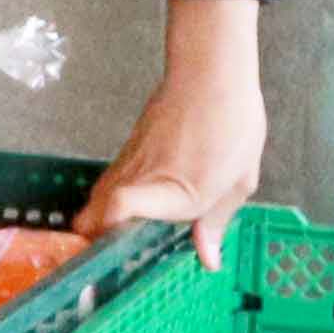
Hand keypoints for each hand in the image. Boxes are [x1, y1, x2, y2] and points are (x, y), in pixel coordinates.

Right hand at [76, 0, 267, 259]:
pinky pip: (107, 184)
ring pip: (96, 202)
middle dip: (97, 242)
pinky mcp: (125, 150)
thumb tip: (208, 259)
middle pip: (93, 216)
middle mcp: (142, 178)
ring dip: (102, 222)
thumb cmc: (233, 122)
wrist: (212, 72)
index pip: (120, 205)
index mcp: (177, 189)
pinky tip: (138, 205)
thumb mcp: (240, 179)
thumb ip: (217, 222)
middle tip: (118, 256)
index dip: (110, 228)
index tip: (119, 251)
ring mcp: (128, 163)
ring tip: (125, 235)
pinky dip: (111, 202)